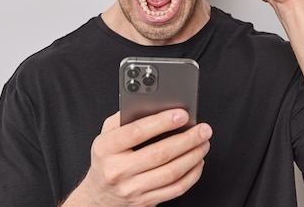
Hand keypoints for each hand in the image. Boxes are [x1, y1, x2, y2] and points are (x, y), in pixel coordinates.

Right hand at [64, 110, 211, 206]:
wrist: (99, 195)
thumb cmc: (107, 158)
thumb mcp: (107, 133)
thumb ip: (126, 117)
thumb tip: (155, 105)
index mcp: (106, 148)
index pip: (137, 132)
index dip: (162, 122)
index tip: (182, 115)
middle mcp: (118, 170)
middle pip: (160, 154)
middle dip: (187, 139)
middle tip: (203, 129)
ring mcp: (132, 188)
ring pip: (171, 173)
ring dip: (193, 156)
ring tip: (203, 143)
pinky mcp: (146, 201)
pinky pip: (175, 189)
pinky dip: (192, 174)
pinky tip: (197, 162)